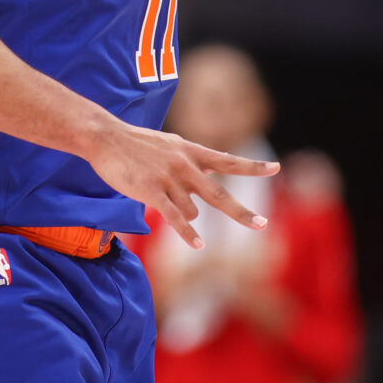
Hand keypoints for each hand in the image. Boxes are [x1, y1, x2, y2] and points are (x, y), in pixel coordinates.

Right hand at [84, 120, 278, 247]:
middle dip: (242, 212)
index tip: (276, 168)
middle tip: (263, 225)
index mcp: (191, 151)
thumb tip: (208, 178)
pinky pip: (176, 218)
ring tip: (159, 197)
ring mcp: (169, 178)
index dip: (252, 167)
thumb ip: (190, 161)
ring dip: (184, 217)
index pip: (228, 160)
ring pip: (191, 211)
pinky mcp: (152, 192)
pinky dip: (188, 233)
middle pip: (220, 194)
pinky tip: (198, 245)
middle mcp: (185, 165)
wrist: (106, 137)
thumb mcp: (170, 145)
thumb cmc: (135, 143)